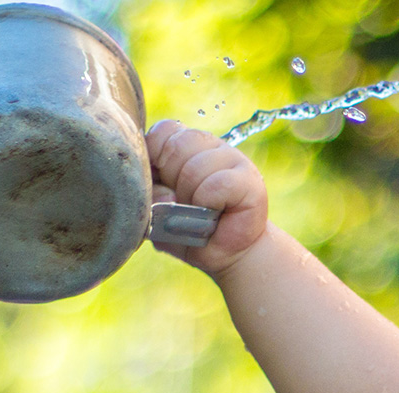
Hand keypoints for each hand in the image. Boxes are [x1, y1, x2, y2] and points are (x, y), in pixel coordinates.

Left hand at [145, 120, 268, 277]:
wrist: (227, 254)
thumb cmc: (190, 229)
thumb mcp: (158, 213)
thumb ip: (149, 196)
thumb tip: (163, 194)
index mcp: (186, 144)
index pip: (163, 131)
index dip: (155, 157)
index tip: (163, 183)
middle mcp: (209, 145)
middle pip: (176, 147)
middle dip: (172, 182)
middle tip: (185, 202)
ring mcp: (232, 158)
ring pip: (194, 168)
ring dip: (191, 198)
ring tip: (201, 212)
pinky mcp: (249, 179)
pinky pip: (216, 185)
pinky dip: (208, 203)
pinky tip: (215, 213)